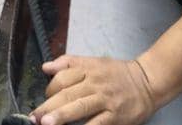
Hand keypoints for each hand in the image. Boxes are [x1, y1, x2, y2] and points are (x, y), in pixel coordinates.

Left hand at [30, 56, 155, 124]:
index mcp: (88, 69)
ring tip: (46, 124)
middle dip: (48, 106)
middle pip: (67, 93)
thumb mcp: (94, 61)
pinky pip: (97, 123)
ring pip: (80, 107)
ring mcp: (105, 100)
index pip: (63, 77)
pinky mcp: (115, 116)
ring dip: (61, 116)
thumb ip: (69, 63)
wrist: (148, 81)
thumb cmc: (117, 73)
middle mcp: (95, 83)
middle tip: (33, 117)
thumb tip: (46, 67)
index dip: (50, 88)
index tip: (45, 99)